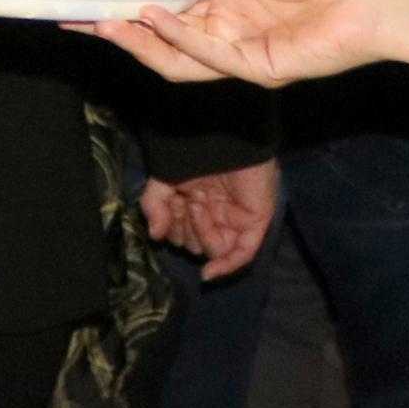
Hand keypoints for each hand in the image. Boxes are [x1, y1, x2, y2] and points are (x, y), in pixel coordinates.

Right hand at [81, 0, 408, 89]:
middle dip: (121, 32)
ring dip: (140, 43)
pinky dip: (178, 41)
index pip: (170, 11)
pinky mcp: (258, 70)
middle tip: (80, 20)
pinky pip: (209, 59)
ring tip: (108, 24)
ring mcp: (242, 55)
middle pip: (163, 41)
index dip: (133, 6)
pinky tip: (157, 19)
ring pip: (177, 60)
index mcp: (229, 4)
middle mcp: (229, 33)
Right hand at [137, 161, 278, 279]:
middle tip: (184, 202)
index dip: (170, 226)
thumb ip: (154, 207)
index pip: (180, 234)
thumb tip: (155, 236)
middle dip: (184, 228)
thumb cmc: (192, 154)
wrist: (221, 135)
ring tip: (196, 205)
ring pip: (214, 249)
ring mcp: (236, 220)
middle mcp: (215, 216)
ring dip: (199, 232)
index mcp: (195, 205)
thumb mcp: (162, 181)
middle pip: (195, 245)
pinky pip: (242, 254)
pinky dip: (225, 267)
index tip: (168, 205)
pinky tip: (208, 273)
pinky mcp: (254, 221)